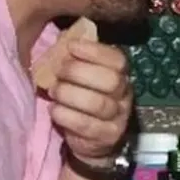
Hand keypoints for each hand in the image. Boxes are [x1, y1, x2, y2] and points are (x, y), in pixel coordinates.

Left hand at [47, 40, 132, 164]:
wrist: (91, 139)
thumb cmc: (80, 99)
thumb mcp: (81, 76)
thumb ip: (76, 59)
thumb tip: (62, 40)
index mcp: (120, 75)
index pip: (117, 60)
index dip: (95, 51)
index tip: (71, 47)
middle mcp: (124, 95)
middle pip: (111, 80)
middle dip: (79, 72)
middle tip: (58, 73)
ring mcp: (119, 117)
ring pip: (99, 103)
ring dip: (70, 95)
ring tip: (54, 92)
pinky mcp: (108, 136)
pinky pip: (87, 125)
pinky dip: (66, 116)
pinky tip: (54, 111)